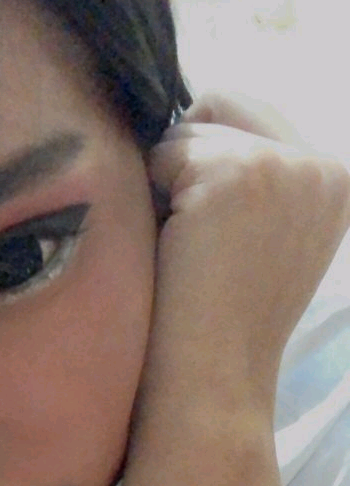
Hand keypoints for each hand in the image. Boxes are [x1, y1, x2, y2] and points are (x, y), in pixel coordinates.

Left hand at [145, 92, 349, 413]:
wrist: (213, 382)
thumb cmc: (221, 324)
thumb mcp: (263, 237)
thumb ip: (255, 179)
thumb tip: (187, 114)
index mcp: (338, 180)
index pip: (254, 113)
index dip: (209, 156)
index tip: (207, 226)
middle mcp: (323, 166)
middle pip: (221, 103)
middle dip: (188, 159)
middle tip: (192, 238)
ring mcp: (284, 166)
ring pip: (187, 130)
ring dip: (168, 184)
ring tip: (187, 251)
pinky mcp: (237, 174)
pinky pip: (163, 154)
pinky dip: (153, 200)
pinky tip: (175, 252)